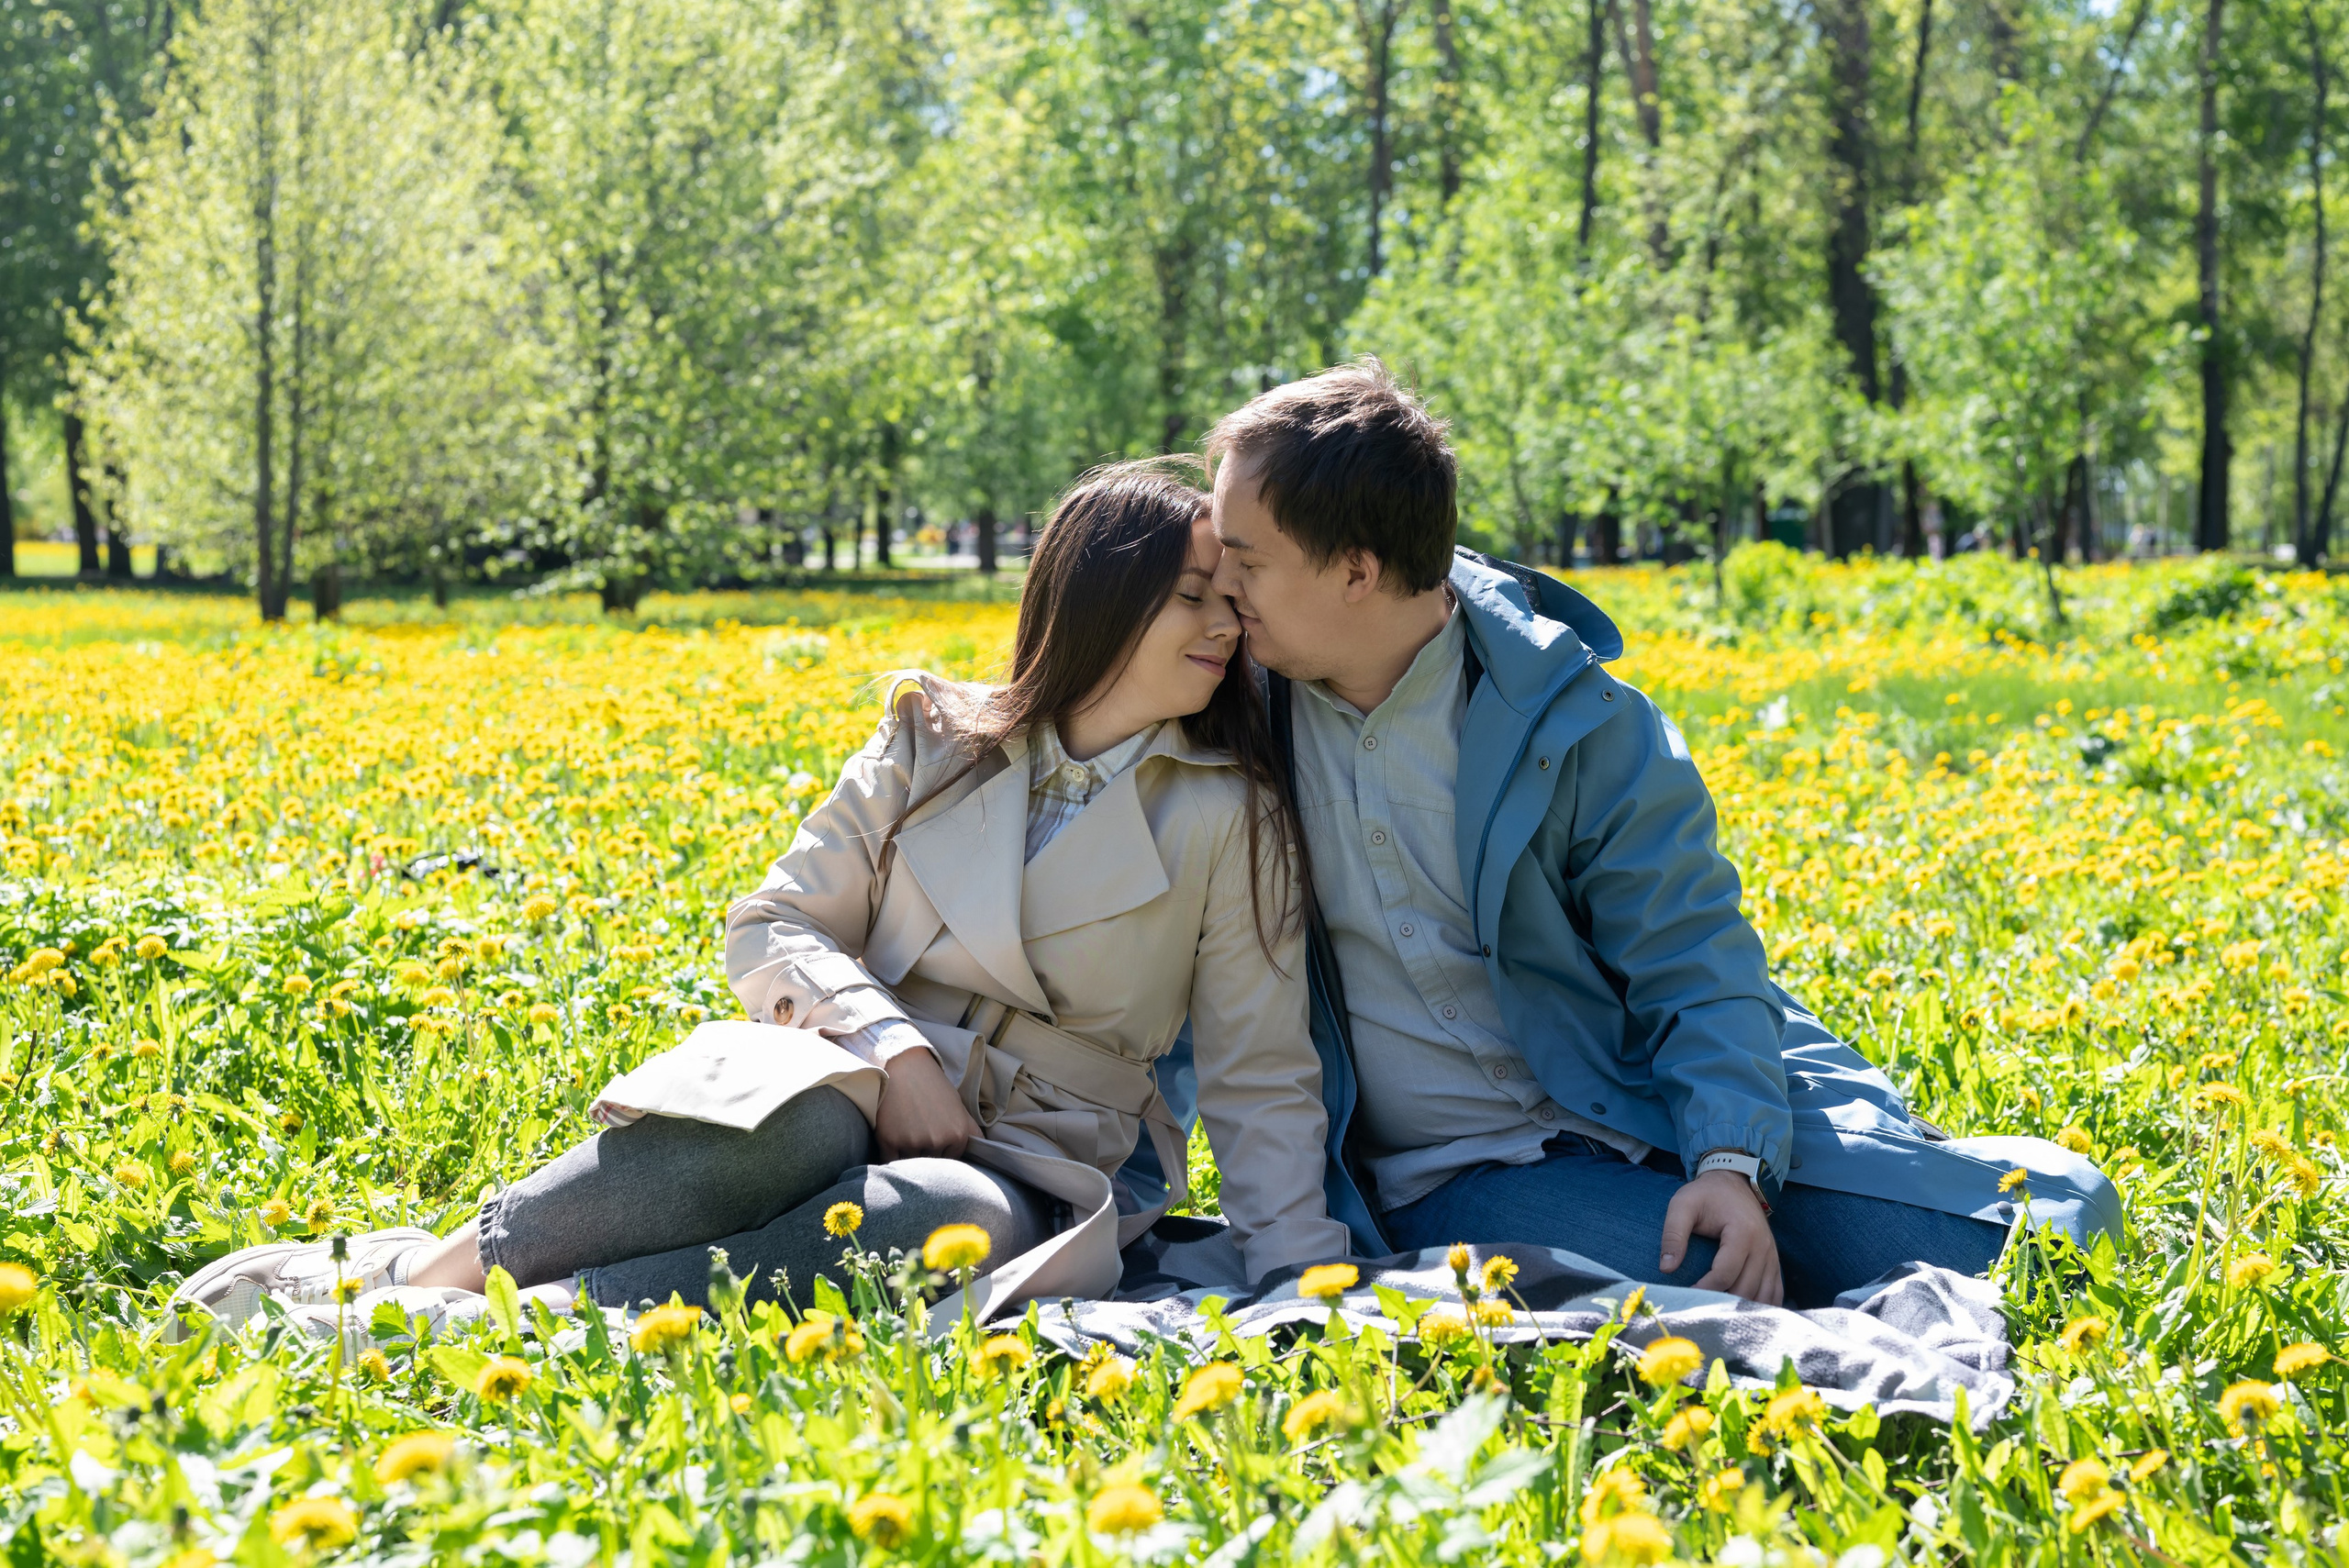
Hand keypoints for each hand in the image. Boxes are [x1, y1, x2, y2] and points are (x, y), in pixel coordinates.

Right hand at [872, 1045, 980, 1160]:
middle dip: (926, 1152)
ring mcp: (912, 1142)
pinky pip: (890, 1160)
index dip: (942, 1150)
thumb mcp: (959, 1107)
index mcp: (958, 1134)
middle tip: (918, 1130)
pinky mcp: (889, 1140)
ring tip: (906, 1129)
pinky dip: (890, 1153)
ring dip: (907, 1153)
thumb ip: (971, 1131)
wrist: (905, 1066)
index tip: (934, 1135)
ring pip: (910, 1162)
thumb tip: (982, 1149)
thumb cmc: (933, 1086)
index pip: (951, 1159)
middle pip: (931, 1162)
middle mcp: (937, 1141)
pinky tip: (893, 1136)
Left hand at [1659, 1169, 1782, 1304]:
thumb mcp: (1682, 1205)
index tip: (1686, 1295)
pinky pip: (1775, 1293)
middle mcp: (1763, 1247)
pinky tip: (1743, 1314)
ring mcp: (1772, 1256)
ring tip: (1718, 1315)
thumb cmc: (1706, 1195)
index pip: (1725, 1274)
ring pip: (1764, 1297)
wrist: (1734, 1182)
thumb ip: (1672, 1234)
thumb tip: (1665, 1268)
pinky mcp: (1774, 1263)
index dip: (1705, 1289)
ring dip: (1742, 1311)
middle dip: (1722, 1304)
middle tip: (1700, 1311)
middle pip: (1746, 1290)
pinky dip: (1762, 1307)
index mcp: (1742, 1232)